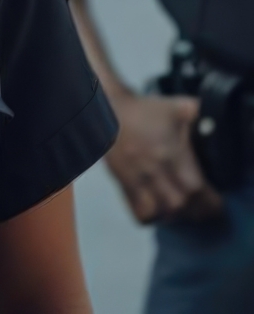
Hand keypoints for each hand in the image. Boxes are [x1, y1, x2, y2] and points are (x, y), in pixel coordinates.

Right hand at [105, 92, 224, 223]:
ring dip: (174, 215)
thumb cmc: (146, 109)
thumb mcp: (178, 107)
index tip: (215, 199)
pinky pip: (138, 213)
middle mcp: (153, 169)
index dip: (210, 200)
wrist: (108, 107)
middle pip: (179, 205)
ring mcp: (135, 178)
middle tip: (202, 206)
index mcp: (169, 151)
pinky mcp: (122, 182)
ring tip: (182, 209)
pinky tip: (158, 209)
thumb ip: (200, 115)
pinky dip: (151, 217)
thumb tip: (215, 126)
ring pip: (160, 213)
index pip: (195, 188)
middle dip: (195, 210)